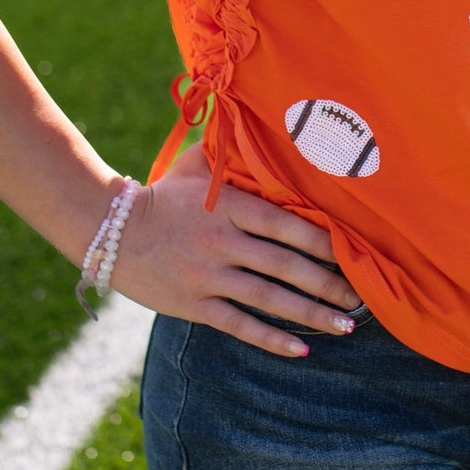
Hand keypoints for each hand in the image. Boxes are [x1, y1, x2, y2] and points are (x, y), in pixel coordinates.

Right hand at [108, 153, 362, 355]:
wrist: (109, 231)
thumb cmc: (161, 195)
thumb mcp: (195, 165)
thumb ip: (231, 151)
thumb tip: (263, 118)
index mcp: (228, 206)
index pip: (285, 224)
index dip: (322, 241)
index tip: (353, 252)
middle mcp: (222, 242)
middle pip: (285, 265)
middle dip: (328, 284)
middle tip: (360, 299)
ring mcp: (208, 276)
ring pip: (269, 299)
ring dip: (311, 314)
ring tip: (345, 326)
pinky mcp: (194, 304)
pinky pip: (239, 325)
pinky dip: (271, 338)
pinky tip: (300, 350)